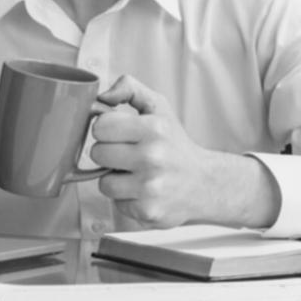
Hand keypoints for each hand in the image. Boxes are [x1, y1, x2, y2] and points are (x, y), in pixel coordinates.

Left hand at [91, 75, 276, 228]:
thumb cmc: (175, 144)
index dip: (107, 129)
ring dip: (116, 179)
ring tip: (136, 174)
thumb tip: (102, 96)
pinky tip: (143, 191)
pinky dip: (127, 198)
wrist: (203, 183)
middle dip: (110, 154)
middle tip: (129, 154)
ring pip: (104, 182)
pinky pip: (117, 203)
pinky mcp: (147, 211)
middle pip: (97, 153)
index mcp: (153, 128)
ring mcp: (150, 186)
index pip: (101, 126)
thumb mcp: (158, 107)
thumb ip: (130, 88)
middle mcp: (153, 156)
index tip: (120, 133)